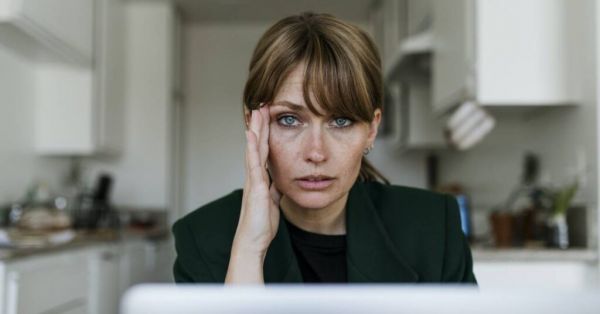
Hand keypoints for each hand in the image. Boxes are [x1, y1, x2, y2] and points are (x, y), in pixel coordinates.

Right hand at [233, 104, 281, 257]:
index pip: (264, 151)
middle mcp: (254, 176)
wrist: (252, 242)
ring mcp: (252, 180)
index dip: (265, 134)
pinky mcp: (254, 187)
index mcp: (260, 179)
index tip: (267, 118)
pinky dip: (252, 148)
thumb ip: (274, 190)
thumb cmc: (260, 226)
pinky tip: (251, 134)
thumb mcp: (273, 203)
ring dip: (255, 129)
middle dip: (259, 125)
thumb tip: (280, 181)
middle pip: (257, 145)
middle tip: (261, 105)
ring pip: (253, 149)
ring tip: (256, 111)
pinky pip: (253, 163)